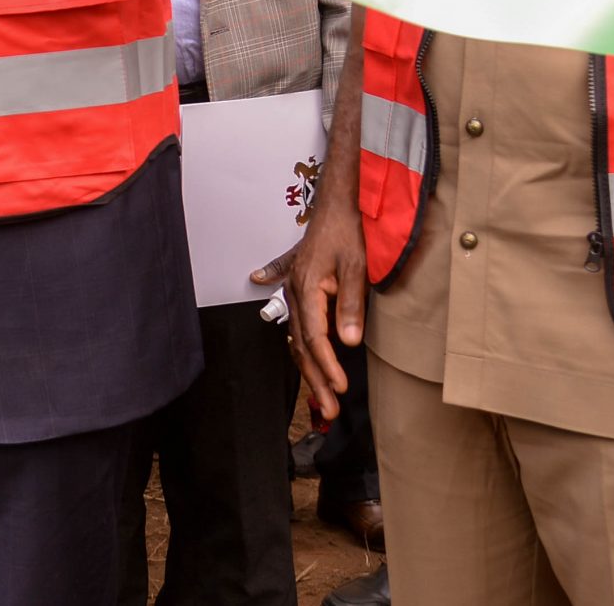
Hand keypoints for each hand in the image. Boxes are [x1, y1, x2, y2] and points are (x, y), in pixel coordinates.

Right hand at [250, 187, 366, 420]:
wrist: (337, 205)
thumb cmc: (346, 233)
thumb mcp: (356, 268)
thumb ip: (351, 305)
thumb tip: (348, 342)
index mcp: (307, 288)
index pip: (315, 337)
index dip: (327, 365)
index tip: (339, 387)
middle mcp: (294, 292)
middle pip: (301, 344)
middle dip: (316, 379)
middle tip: (328, 408)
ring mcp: (291, 287)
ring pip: (295, 334)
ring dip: (307, 363)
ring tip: (320, 390)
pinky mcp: (296, 281)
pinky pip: (290, 309)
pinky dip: (283, 314)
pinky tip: (257, 285)